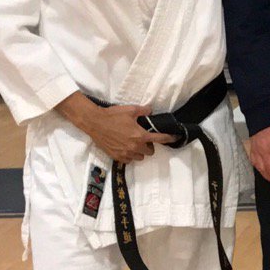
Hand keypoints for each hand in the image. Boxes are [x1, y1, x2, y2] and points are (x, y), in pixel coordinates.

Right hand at [56, 92, 174, 163]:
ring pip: (140, 157)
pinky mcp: (116, 156)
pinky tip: (126, 148)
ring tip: (134, 143)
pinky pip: (129, 160)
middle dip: (149, 146)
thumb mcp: (131, 110)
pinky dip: (130, 156)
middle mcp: (134, 146)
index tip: (175, 138)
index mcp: (140, 135)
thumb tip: (150, 111)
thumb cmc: (113, 115)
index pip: (160, 139)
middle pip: (150, 152)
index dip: (169, 138)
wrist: (94, 122)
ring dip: (140, 151)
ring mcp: (125, 153)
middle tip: (144, 139)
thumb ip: (144, 111)